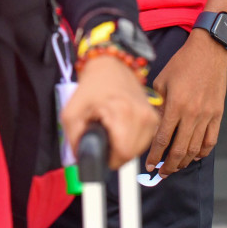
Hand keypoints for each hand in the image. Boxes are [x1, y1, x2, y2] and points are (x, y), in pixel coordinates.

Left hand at [62, 53, 157, 170]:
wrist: (111, 66)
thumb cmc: (91, 87)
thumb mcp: (72, 113)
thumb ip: (74, 141)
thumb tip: (82, 162)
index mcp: (123, 113)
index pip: (123, 154)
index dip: (108, 158)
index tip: (100, 147)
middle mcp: (142, 115)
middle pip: (131, 155)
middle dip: (114, 152)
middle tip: (103, 135)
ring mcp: (151, 116)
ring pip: (139, 150)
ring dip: (124, 147)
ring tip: (112, 129)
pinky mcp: (155, 117)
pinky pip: (144, 141)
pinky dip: (132, 140)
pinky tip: (122, 128)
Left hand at [146, 30, 226, 175]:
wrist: (209, 53)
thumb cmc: (182, 64)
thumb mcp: (162, 80)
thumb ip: (158, 104)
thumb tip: (153, 123)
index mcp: (175, 105)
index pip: (163, 138)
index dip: (155, 155)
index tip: (150, 165)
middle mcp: (192, 114)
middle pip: (179, 149)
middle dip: (169, 165)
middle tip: (162, 173)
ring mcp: (207, 116)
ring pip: (195, 148)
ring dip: (184, 162)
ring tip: (176, 167)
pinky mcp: (217, 115)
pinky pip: (210, 140)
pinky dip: (202, 152)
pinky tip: (194, 156)